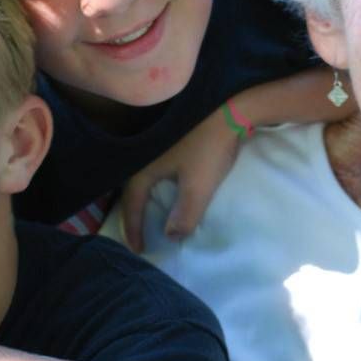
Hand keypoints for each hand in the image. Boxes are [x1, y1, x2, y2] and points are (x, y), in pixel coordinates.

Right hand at [120, 108, 239, 252]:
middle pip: (130, 190)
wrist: (229, 110)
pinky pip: (154, 169)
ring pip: (142, 178)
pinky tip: (163, 188)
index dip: (133, 229)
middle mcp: (143, 154)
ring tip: (145, 215)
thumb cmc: (209, 148)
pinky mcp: (169, 139)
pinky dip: (154, 185)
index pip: (131, 203)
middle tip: (135, 236)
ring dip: (142, 199)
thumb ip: (184, 215)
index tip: (139, 250)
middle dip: (131, 214)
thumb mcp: (198, 187)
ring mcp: (155, 144)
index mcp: (144, 167)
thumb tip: (171, 236)